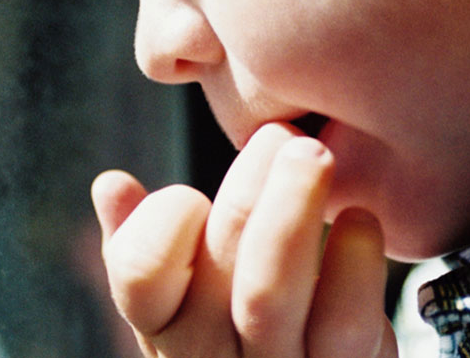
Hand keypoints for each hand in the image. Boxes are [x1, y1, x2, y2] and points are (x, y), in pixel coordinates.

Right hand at [91, 122, 396, 357]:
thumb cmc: (228, 327)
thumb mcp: (175, 295)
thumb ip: (140, 241)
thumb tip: (110, 183)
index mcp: (160, 323)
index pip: (139, 272)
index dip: (165, 222)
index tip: (194, 195)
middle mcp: (207, 353)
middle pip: (217, 265)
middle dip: (249, 187)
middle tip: (280, 133)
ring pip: (270, 291)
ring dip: (293, 207)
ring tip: (312, 153)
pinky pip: (343, 323)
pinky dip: (353, 263)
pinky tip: (360, 219)